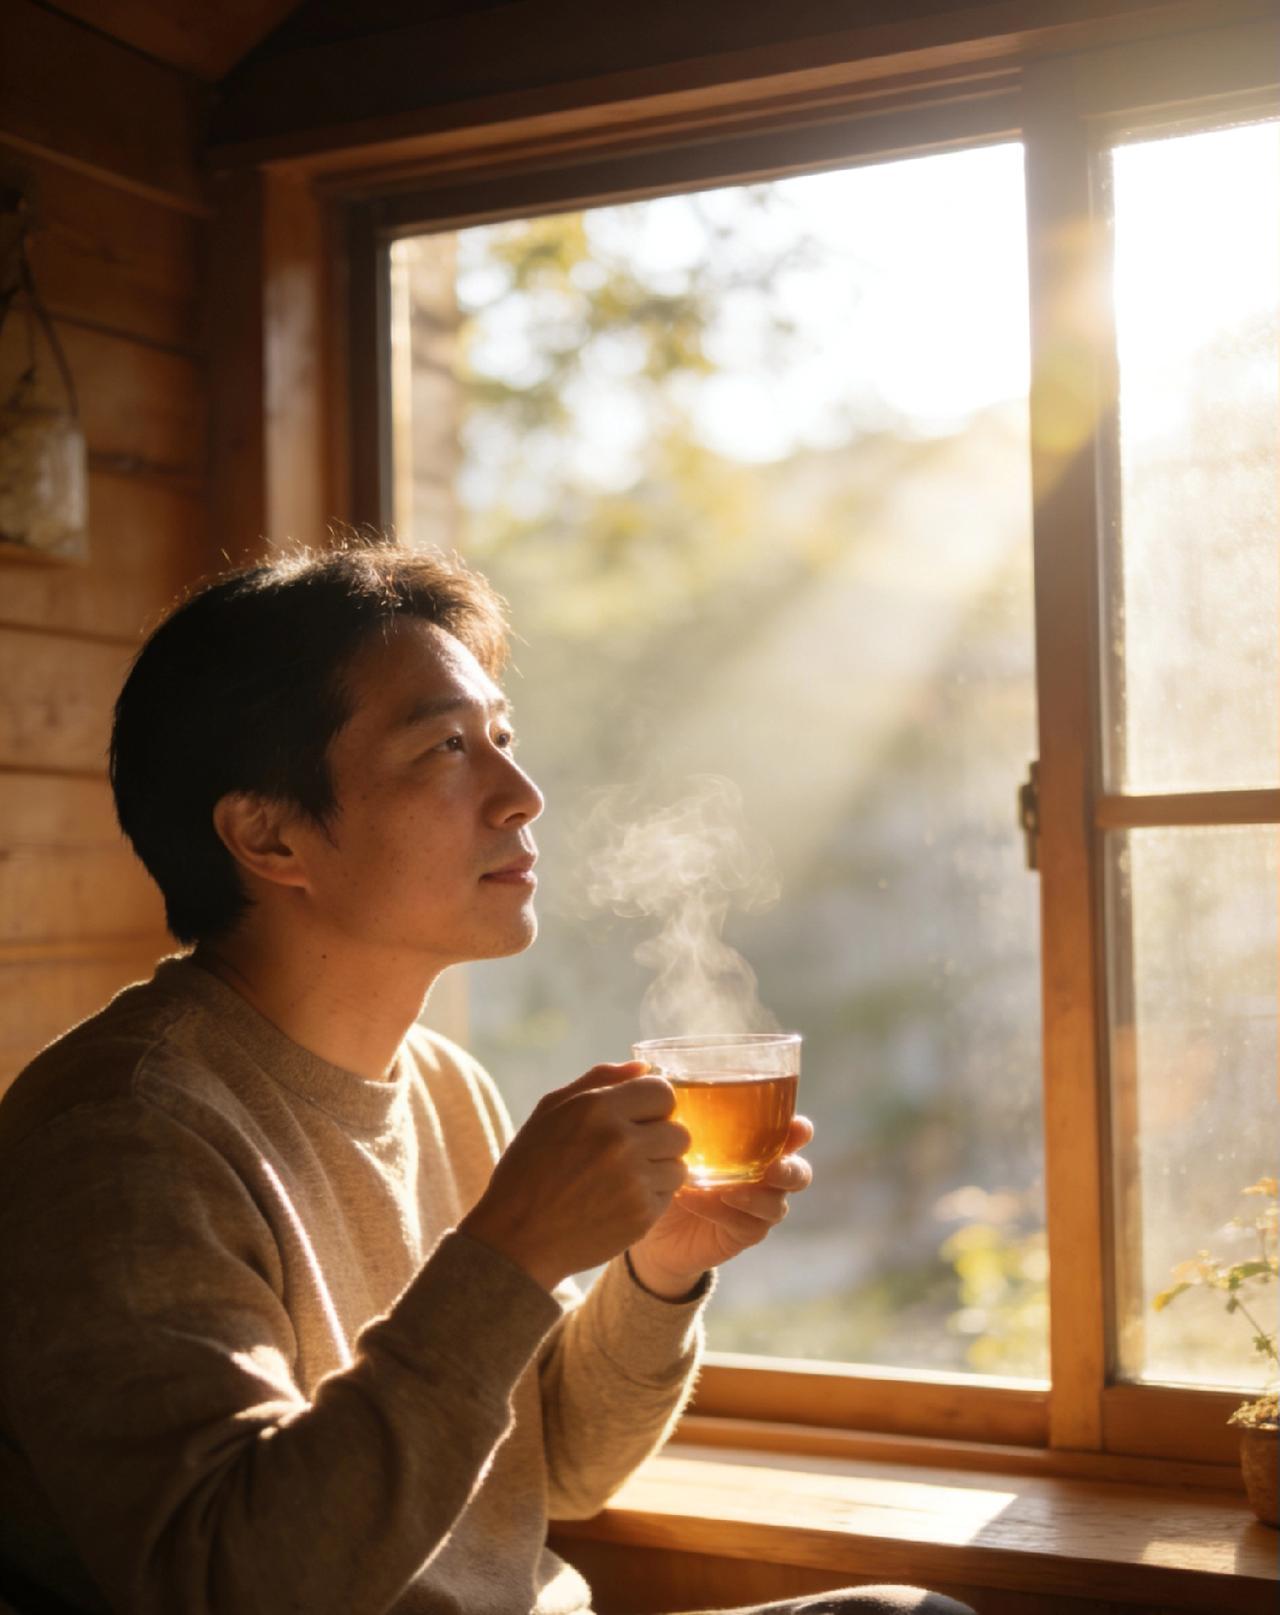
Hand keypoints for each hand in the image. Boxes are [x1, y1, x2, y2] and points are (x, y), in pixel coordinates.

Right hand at [459, 1062, 690, 1290]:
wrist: (517, 1239)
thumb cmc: (529, 1169)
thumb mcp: (550, 1111)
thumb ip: (599, 1080)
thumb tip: (643, 1066)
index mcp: (597, 1107)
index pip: (663, 1091)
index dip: (653, 1105)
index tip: (640, 1118)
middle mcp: (620, 1141)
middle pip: (678, 1130)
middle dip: (660, 1138)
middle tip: (632, 1152)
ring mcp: (634, 1181)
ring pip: (679, 1164)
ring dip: (659, 1169)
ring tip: (625, 1177)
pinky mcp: (642, 1215)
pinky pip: (669, 1195)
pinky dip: (651, 1197)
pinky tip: (621, 1200)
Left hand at [628, 1116, 813, 1298]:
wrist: (648, 1216)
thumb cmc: (662, 1162)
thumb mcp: (665, 1133)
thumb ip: (669, 1105)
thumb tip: (645, 1063)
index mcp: (755, 1142)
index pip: (789, 1133)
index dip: (799, 1130)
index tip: (797, 1126)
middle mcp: (763, 1173)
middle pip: (797, 1172)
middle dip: (791, 1169)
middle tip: (773, 1168)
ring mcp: (756, 1206)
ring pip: (778, 1204)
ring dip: (758, 1197)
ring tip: (730, 1191)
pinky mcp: (744, 1233)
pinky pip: (749, 1225)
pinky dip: (729, 1213)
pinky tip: (701, 1201)